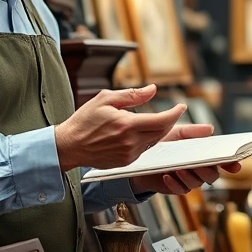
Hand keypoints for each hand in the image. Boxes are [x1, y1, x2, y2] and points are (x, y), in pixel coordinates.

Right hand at [54, 85, 185, 171]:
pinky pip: (144, 149)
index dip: (175, 113)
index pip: (161, 120)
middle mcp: (130, 142)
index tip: (181, 107)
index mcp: (126, 125)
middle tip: (173, 112)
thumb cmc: (85, 120)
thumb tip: (153, 90)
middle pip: (162, 132)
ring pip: (154, 141)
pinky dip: (147, 139)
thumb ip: (132, 95)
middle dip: (170, 121)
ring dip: (159, 131)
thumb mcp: (105, 99)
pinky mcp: (126, 162)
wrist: (70, 146)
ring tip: (157, 120)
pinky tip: (142, 132)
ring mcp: (129, 155)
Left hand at [129, 123, 241, 194]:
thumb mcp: (177, 132)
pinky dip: (174, 183)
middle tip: (198, 163)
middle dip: (206, 170)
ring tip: (178, 168)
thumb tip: (210, 129)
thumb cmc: (165, 143)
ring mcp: (190, 180)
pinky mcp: (177, 188)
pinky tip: (167, 175)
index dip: (231, 164)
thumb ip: (193, 131)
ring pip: (197, 183)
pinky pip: (181, 190)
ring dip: (189, 176)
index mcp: (204, 155)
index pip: (223, 161)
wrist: (145, 157)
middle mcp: (200, 170)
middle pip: (212, 175)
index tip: (236, 165)